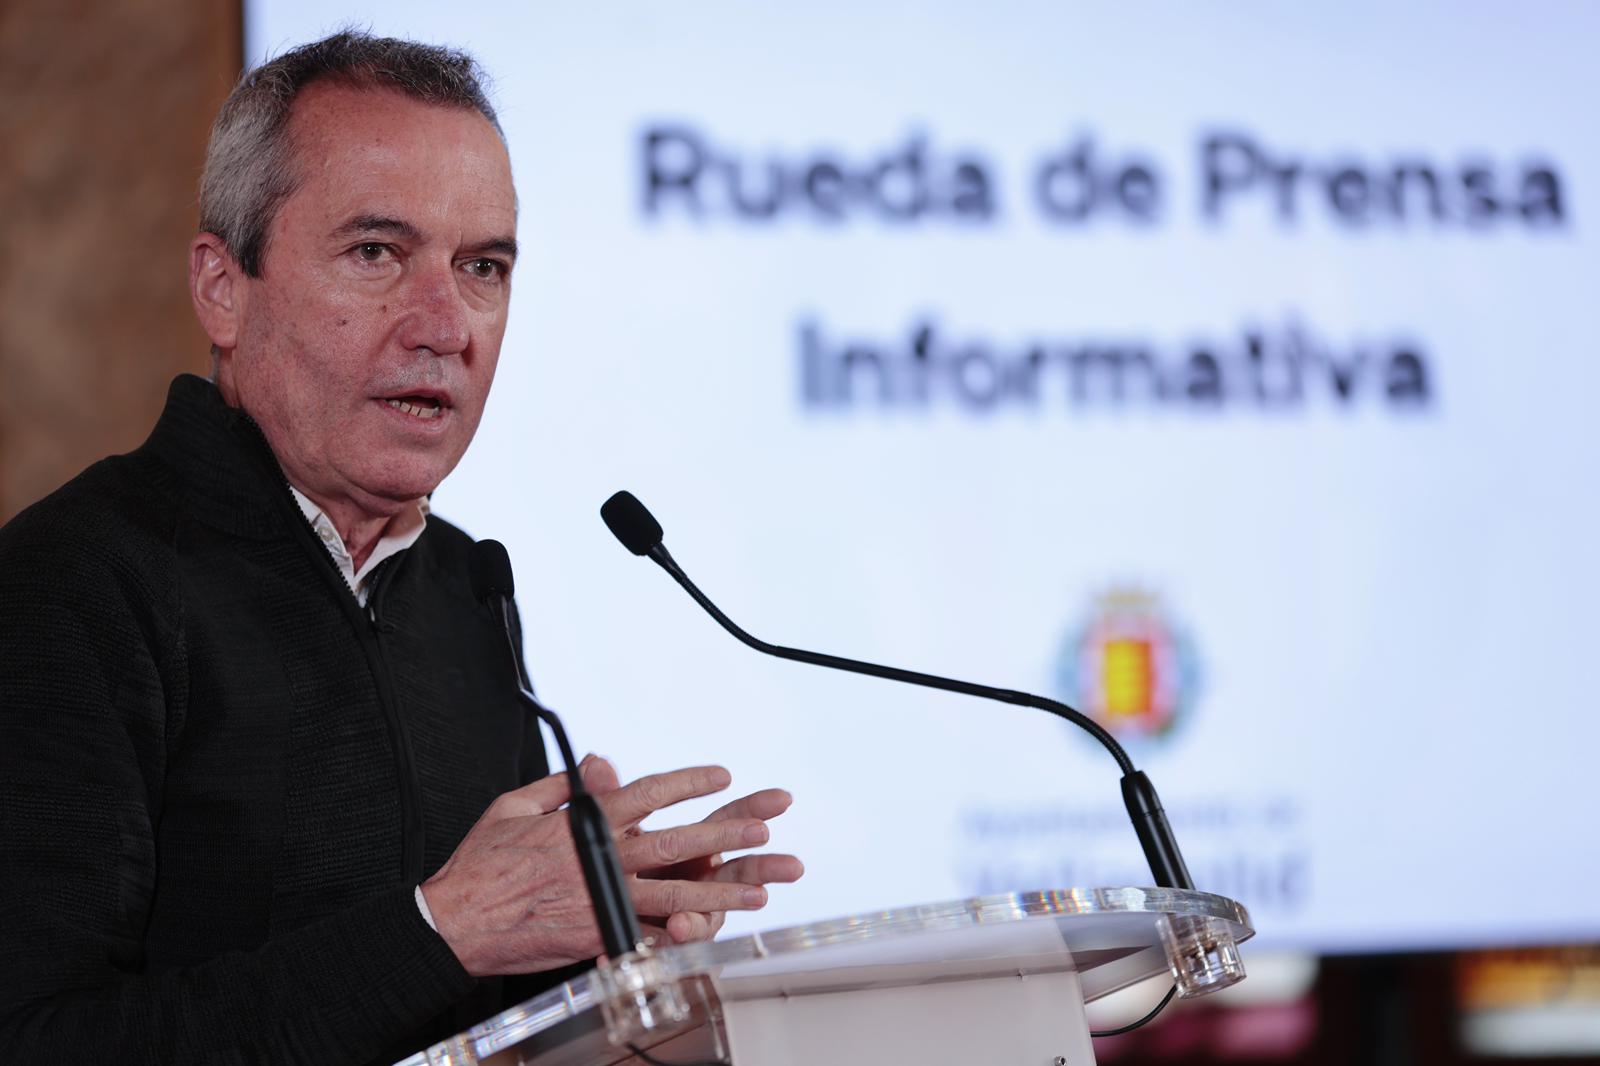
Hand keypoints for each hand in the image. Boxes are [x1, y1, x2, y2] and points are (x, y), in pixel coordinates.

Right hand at [420, 759, 799, 975]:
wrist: (457, 922)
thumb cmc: (481, 864)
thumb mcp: (514, 806)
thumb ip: (560, 785)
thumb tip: (594, 765)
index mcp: (584, 822)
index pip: (647, 793)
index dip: (688, 782)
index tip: (718, 775)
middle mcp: (600, 859)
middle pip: (674, 842)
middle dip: (722, 835)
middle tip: (760, 829)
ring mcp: (601, 899)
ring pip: (672, 893)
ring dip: (718, 891)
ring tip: (757, 890)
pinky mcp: (596, 935)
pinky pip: (647, 935)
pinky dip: (681, 934)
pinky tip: (713, 933)